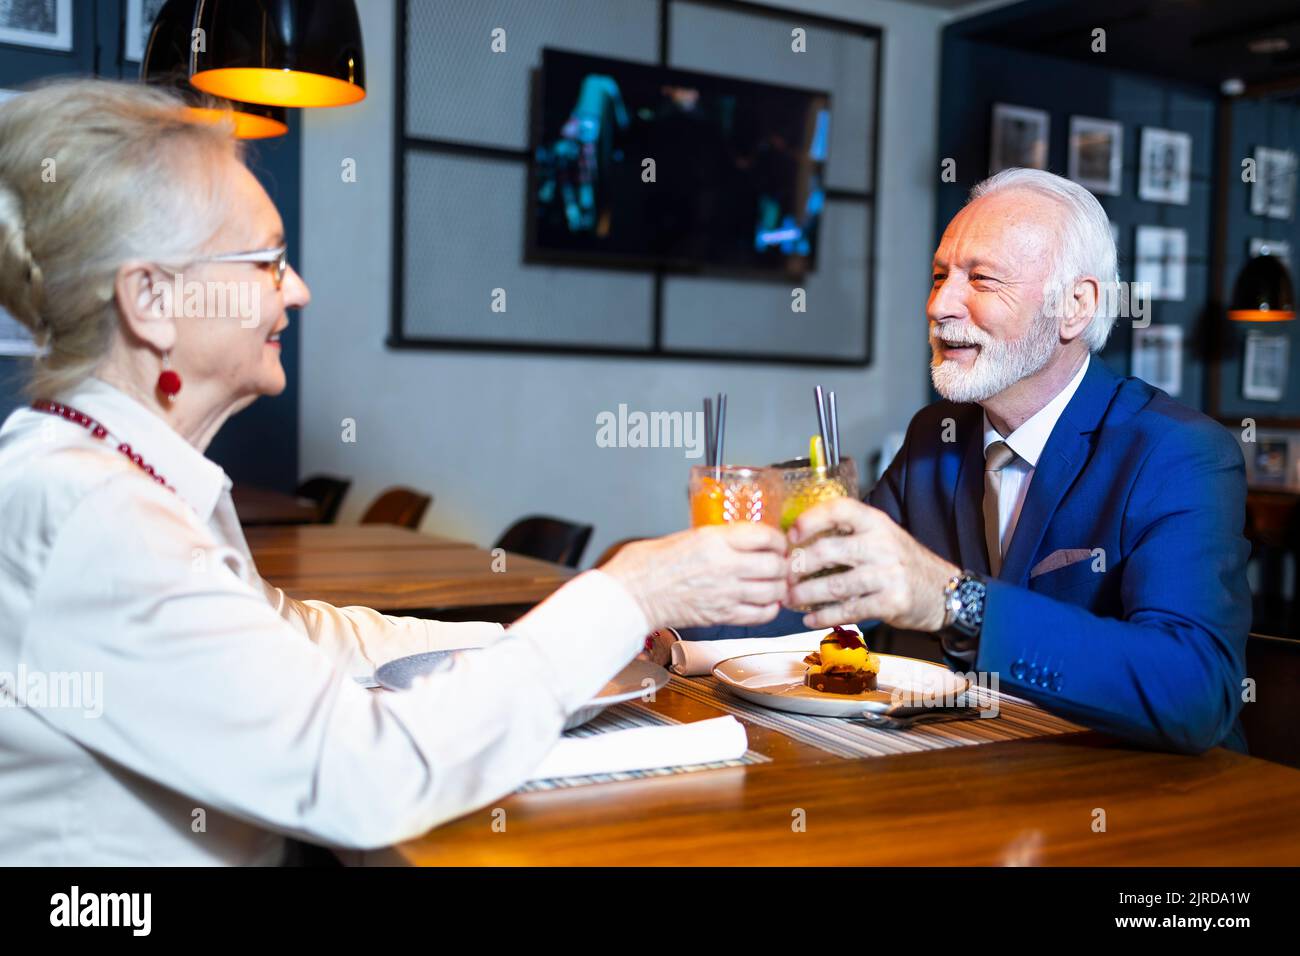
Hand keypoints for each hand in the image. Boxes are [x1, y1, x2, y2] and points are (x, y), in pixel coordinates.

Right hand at [601, 523, 789, 630]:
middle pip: (775, 565)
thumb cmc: (650, 564)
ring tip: (775, 582)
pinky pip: (761, 614)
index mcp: (715, 540)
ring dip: (779, 586)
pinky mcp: (722, 615)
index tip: (778, 542)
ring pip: (773, 591)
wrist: (633, 594)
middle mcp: (725, 567)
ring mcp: (726, 594)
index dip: (778, 539)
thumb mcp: (689, 536)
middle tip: (781, 562)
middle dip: (783, 563)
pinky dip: (770, 608)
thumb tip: (744, 540)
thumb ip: (721, 538)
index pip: (765, 536)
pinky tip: (765, 602)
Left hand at [786, 498, 958, 631]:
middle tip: (782, 576)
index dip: (810, 519)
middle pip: (828, 550)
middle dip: (798, 566)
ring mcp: (888, 574)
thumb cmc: (902, 562)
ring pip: (835, 584)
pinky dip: (824, 616)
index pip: (839, 510)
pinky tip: (809, 618)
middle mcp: (882, 544)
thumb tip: (799, 538)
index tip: (790, 534)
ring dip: (806, 594)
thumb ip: (848, 533)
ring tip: (789, 599)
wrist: (944, 591)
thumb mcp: (882, 536)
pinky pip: (849, 610)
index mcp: (876, 522)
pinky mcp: (891, 602)